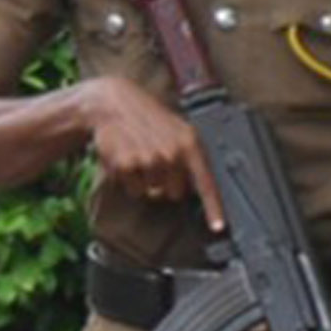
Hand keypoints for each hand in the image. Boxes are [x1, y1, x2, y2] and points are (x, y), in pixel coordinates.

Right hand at [77, 75, 222, 229]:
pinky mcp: (126, 166)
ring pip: (152, 192)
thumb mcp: (177, 131)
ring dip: (144, 180)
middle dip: (165, 184)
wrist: (113, 104)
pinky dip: (128, 179)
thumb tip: (197, 185)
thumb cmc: (147, 119)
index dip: (214, 209)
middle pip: (175, 193)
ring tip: (138, 155)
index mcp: (190, 143)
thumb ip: (189, 156)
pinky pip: (132, 189)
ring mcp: (149, 160)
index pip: (206, 183)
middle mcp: (172, 154)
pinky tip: (125, 157)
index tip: (218, 227)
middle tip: (154, 162)